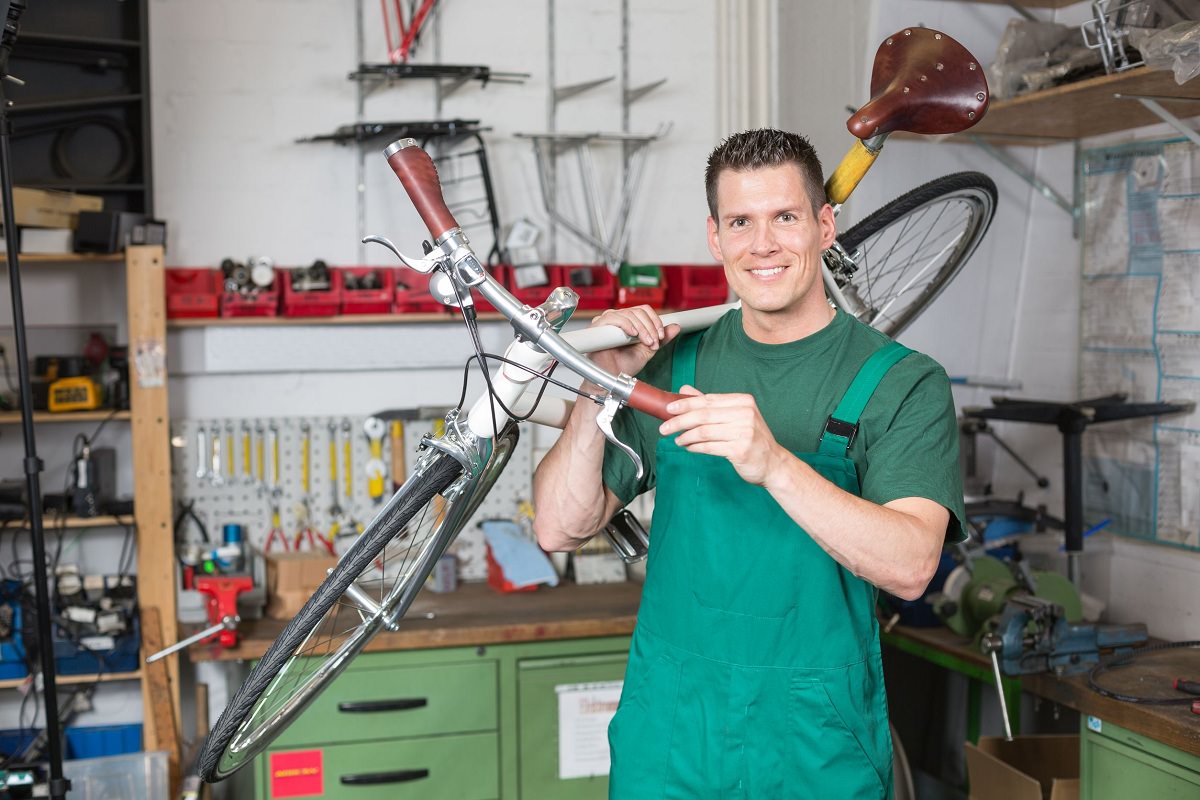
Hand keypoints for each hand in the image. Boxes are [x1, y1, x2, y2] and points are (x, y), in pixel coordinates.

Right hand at [588, 305, 679, 378]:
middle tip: (654, 343)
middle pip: (638, 311)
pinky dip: (627, 324)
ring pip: (629, 314)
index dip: (655, 321)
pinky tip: (633, 334)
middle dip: (651, 327)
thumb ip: (661, 339)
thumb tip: (676, 327)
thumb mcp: (648, 350)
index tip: (661, 336)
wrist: (613, 378)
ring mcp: (607, 321)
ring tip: (646, 343)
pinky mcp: (598, 326)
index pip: (644, 310)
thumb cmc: (625, 366)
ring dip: (642, 328)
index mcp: (628, 321)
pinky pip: (614, 318)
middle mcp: (617, 318)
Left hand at [658, 386, 786, 485]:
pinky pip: (709, 447)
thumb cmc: (751, 438)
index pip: (708, 400)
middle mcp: (745, 414)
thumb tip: (684, 390)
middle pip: (703, 415)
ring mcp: (744, 432)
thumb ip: (711, 403)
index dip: (685, 404)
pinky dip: (695, 447)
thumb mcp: (735, 416)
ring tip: (678, 440)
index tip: (669, 409)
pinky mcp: (740, 450)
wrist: (772, 463)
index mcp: (743, 401)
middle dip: (680, 421)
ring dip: (686, 436)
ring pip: (704, 432)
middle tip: (664, 428)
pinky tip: (689, 447)